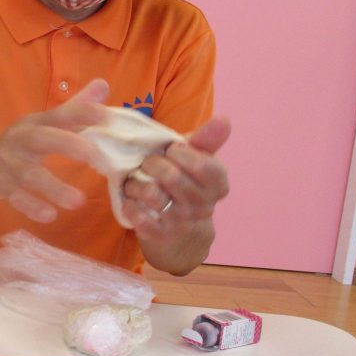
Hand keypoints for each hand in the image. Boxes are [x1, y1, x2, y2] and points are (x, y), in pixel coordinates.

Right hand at [0, 79, 108, 221]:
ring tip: (78, 201)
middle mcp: (20, 139)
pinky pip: (16, 198)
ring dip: (53, 187)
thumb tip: (103, 84)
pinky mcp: (0, 186)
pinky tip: (50, 215)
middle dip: (66, 144)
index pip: (61, 113)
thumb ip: (74, 109)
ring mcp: (8, 164)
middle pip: (42, 138)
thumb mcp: (44, 124)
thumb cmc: (20, 144)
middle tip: (93, 156)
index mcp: (35, 123)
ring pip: (30, 175)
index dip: (82, 113)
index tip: (107, 117)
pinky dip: (32, 207)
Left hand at [121, 115, 230, 245]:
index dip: (181, 154)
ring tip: (134, 180)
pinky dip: (130, 205)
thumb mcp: (195, 156)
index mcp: (218, 185)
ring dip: (136, 183)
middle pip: (173, 178)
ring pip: (153, 195)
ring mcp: (183, 223)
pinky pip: (140, 219)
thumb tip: (224, 119)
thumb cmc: (183, 178)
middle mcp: (204, 206)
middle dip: (153, 164)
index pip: (203, 166)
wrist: (174, 222)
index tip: (171, 149)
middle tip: (147, 162)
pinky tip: (131, 200)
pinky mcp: (161, 235)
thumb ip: (206, 138)